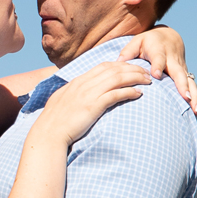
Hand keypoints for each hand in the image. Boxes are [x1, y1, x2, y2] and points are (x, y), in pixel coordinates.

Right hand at [33, 60, 152, 144]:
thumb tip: (80, 92)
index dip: (121, 64)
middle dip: (133, 68)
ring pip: (118, 79)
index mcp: (78, 81)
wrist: (49, 133)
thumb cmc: (55, 121)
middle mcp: (84, 83)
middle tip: (146, 72)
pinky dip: (129, 92)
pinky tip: (138, 94)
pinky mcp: (93, 106)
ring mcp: (89, 94)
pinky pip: (116, 94)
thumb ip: (74, 93)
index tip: (133, 68)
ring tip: (147, 81)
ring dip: (135, 78)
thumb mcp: (63, 100)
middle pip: (114, 69)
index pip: (104, 66)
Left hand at [121, 26, 196, 119]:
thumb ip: (128, 51)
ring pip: (190, 84)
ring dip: (194, 98)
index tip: (155, 75)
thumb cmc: (149, 42)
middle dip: (182, 86)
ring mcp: (182, 71)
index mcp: (160, 52)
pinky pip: (194, 91)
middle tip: (185, 97)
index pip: (159, 59)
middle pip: (179, 74)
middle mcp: (174, 62)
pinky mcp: (186, 78)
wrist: (169, 38)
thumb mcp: (137, 42)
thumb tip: (119, 62)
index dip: (157, 65)